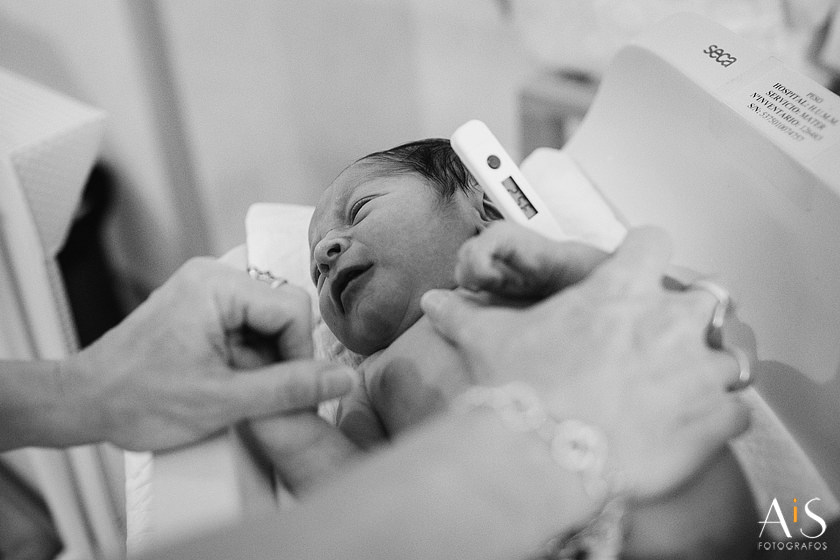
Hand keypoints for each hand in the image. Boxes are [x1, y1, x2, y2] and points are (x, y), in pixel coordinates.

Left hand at [61, 257, 353, 450]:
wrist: (83, 402)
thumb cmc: (138, 399)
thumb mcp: (224, 401)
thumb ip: (290, 388)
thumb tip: (343, 379)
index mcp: (217, 285)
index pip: (293, 308)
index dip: (300, 355)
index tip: (288, 393)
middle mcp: (212, 275)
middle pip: (282, 312)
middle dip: (280, 357)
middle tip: (257, 395)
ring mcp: (204, 288)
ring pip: (267, 320)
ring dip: (264, 359)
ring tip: (236, 389)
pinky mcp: (200, 305)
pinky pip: (247, 324)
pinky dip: (248, 355)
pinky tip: (229, 379)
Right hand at [421, 228, 749, 500]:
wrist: (542, 456)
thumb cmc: (519, 390)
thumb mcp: (488, 341)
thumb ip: (465, 315)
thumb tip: (433, 302)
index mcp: (622, 288)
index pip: (653, 241)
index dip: (643, 257)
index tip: (634, 280)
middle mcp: (671, 319)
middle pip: (707, 293)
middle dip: (688, 315)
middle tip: (658, 342)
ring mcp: (699, 369)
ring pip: (728, 355)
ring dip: (705, 370)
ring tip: (673, 391)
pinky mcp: (714, 419)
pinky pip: (736, 410)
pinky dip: (717, 418)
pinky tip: (685, 428)